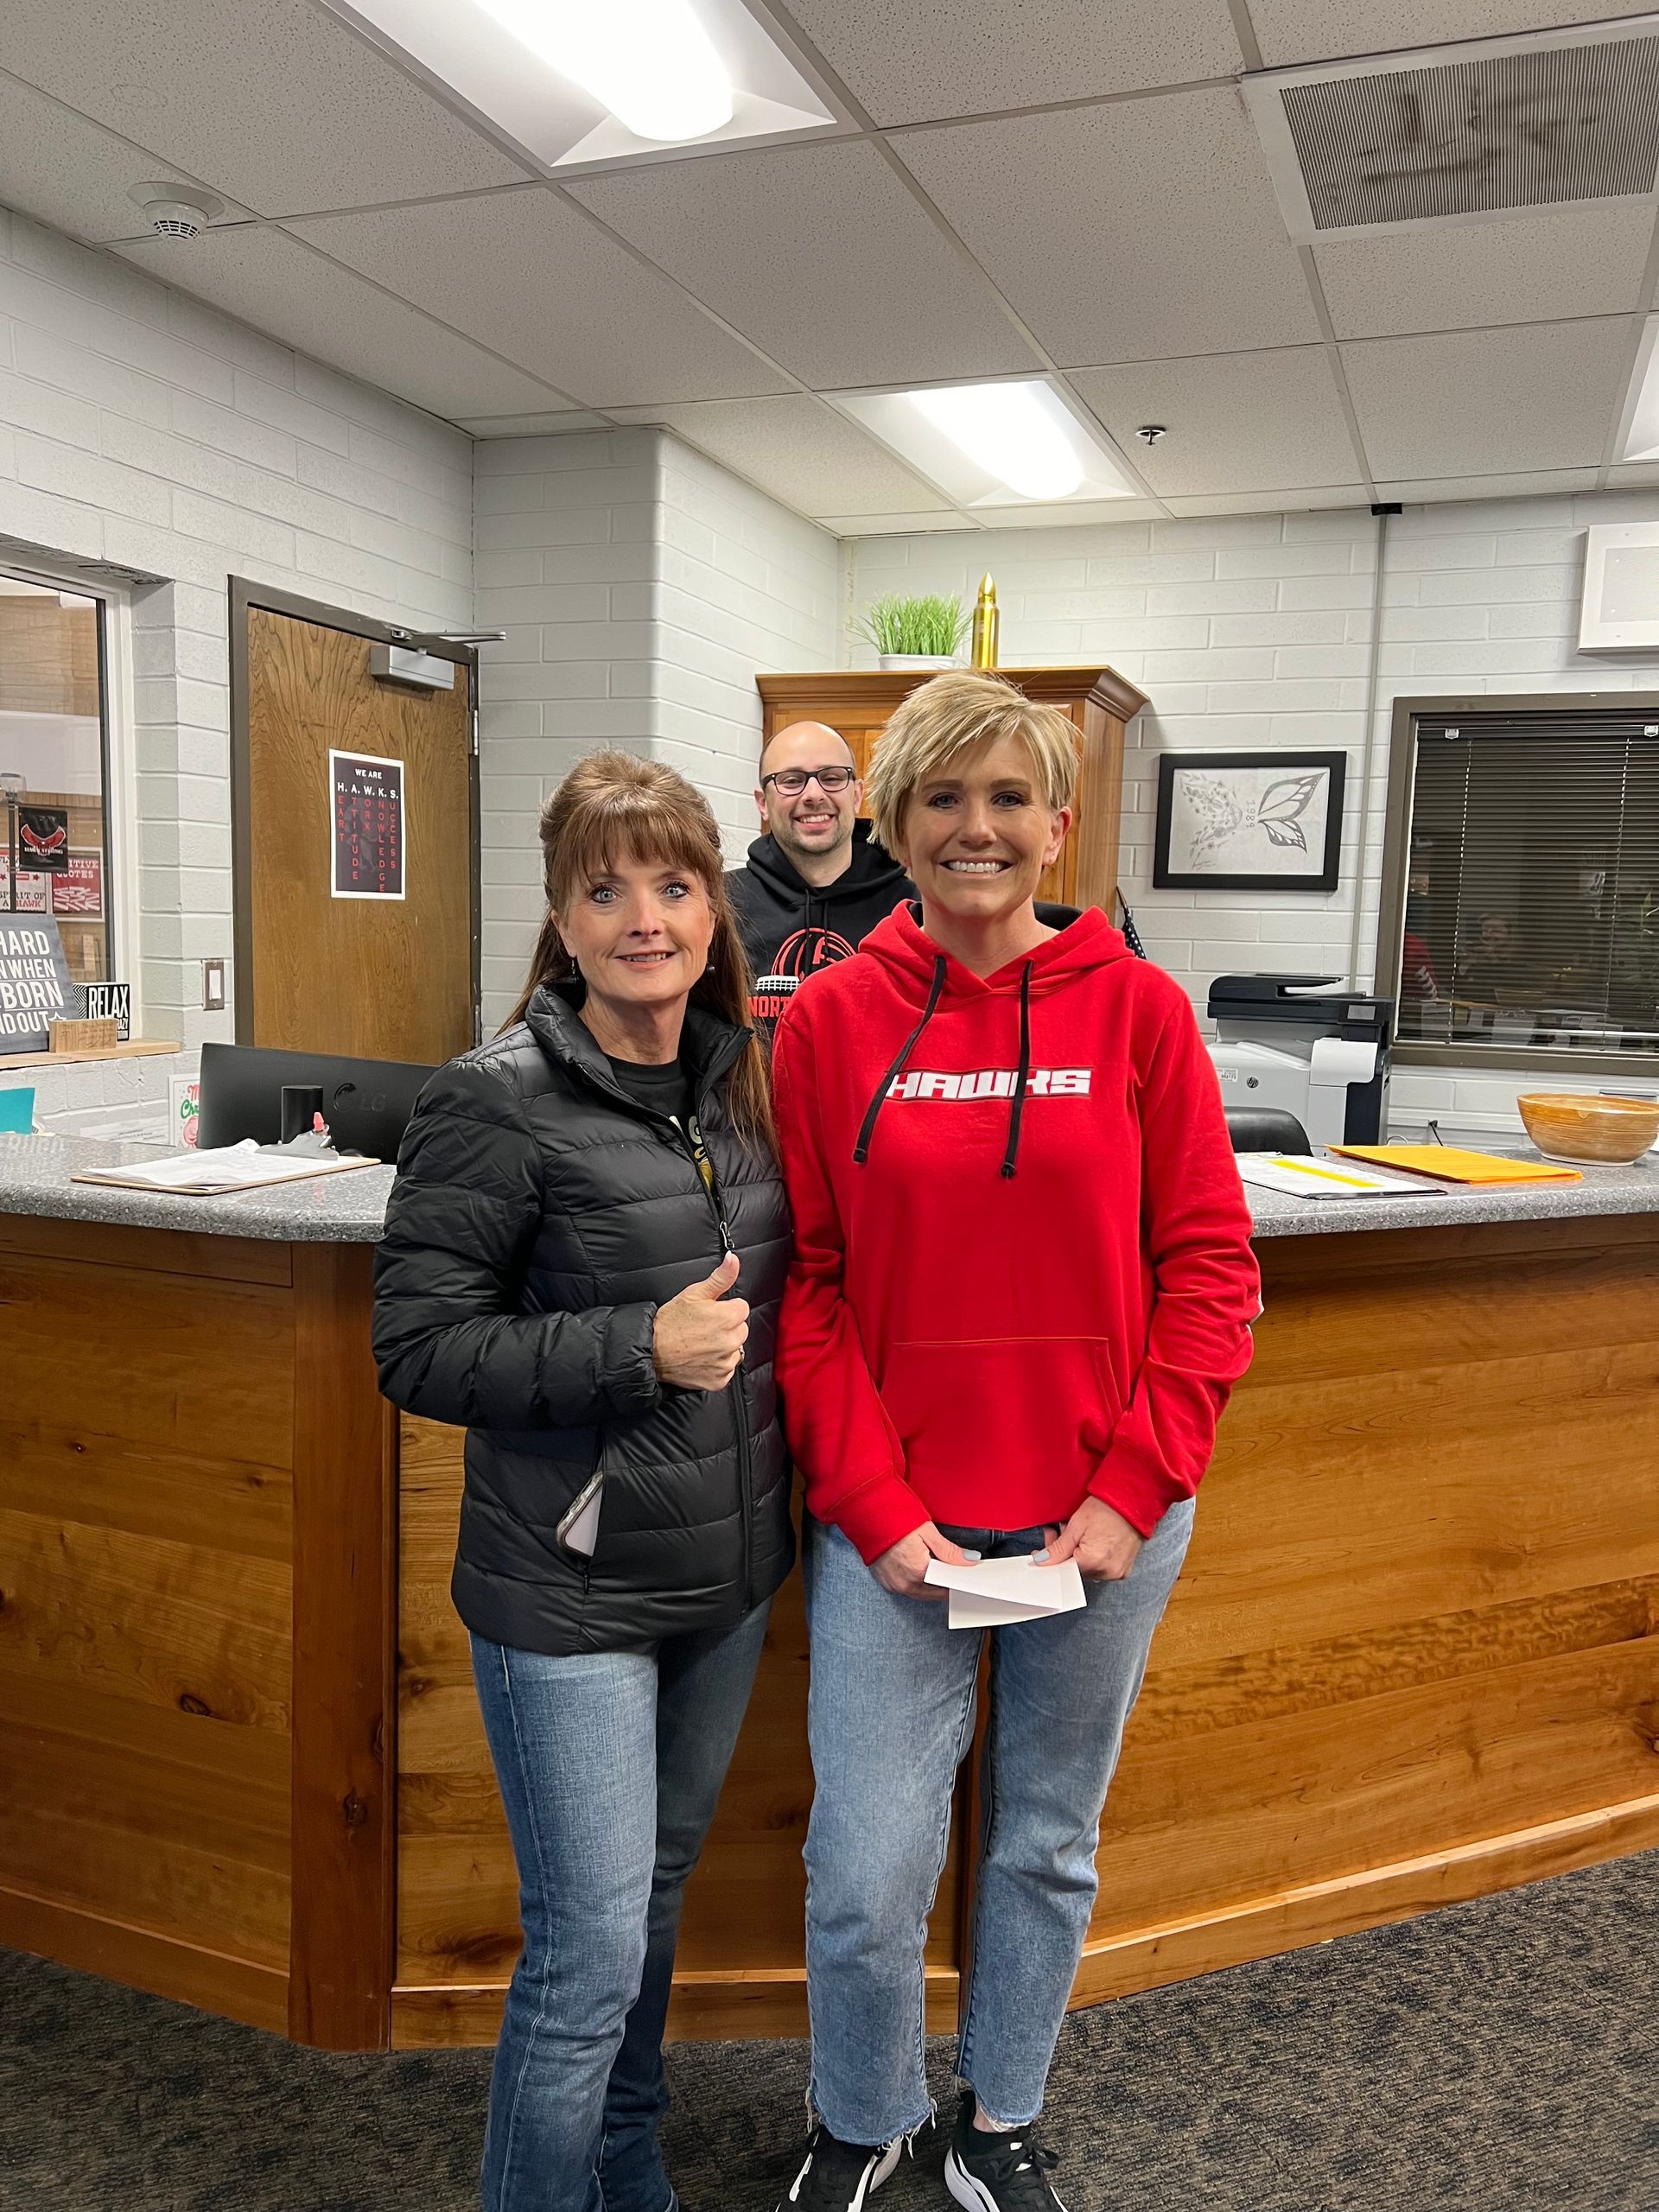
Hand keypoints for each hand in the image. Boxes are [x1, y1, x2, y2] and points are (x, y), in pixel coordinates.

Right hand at [652, 1252, 748, 1390]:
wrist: (650, 1351)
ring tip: (700, 1343)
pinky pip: (726, 1369)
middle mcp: (731, 1341)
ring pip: (734, 1349)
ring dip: (722, 1346)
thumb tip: (733, 1259)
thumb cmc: (669, 1322)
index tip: (710, 1313)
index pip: (741, 1308)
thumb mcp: (694, 1293)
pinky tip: (700, 1357)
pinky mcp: (719, 1380)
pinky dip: (716, 1365)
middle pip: (740, 1329)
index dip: (725, 1308)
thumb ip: (720, 1277)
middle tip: (702, 1328)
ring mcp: (725, 1362)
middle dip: (726, 1327)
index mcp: (729, 1317)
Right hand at [871, 1521, 976, 1601]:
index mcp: (918, 1571)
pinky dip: (917, 1582)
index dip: (958, 1579)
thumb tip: (969, 1560)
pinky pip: (907, 1588)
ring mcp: (894, 1584)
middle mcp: (905, 1583)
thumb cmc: (893, 1520)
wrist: (866, 1515)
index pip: (947, 1586)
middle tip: (952, 1569)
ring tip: (936, 1566)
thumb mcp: (927, 1531)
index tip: (964, 1573)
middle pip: (935, 1592)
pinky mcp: (885, 1582)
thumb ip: (949, 1551)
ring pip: (921, 1592)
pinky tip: (920, 1569)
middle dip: (945, 1583)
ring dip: (931, 1584)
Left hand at [1042, 1496, 1142, 1582]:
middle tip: (1057, 1534)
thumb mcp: (1076, 1524)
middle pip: (1074, 1570)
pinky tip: (1089, 1541)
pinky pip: (1100, 1569)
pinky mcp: (1123, 1569)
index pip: (1062, 1570)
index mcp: (1093, 1561)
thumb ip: (1058, 1547)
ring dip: (1076, 1555)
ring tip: (1076, 1534)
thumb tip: (1042, 1560)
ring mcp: (1117, 1572)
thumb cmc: (1107, 1508)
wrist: (1132, 1502)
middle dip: (1062, 1554)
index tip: (1043, 1552)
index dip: (1051, 1560)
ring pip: (1086, 1570)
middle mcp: (1107, 1571)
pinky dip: (1091, 1558)